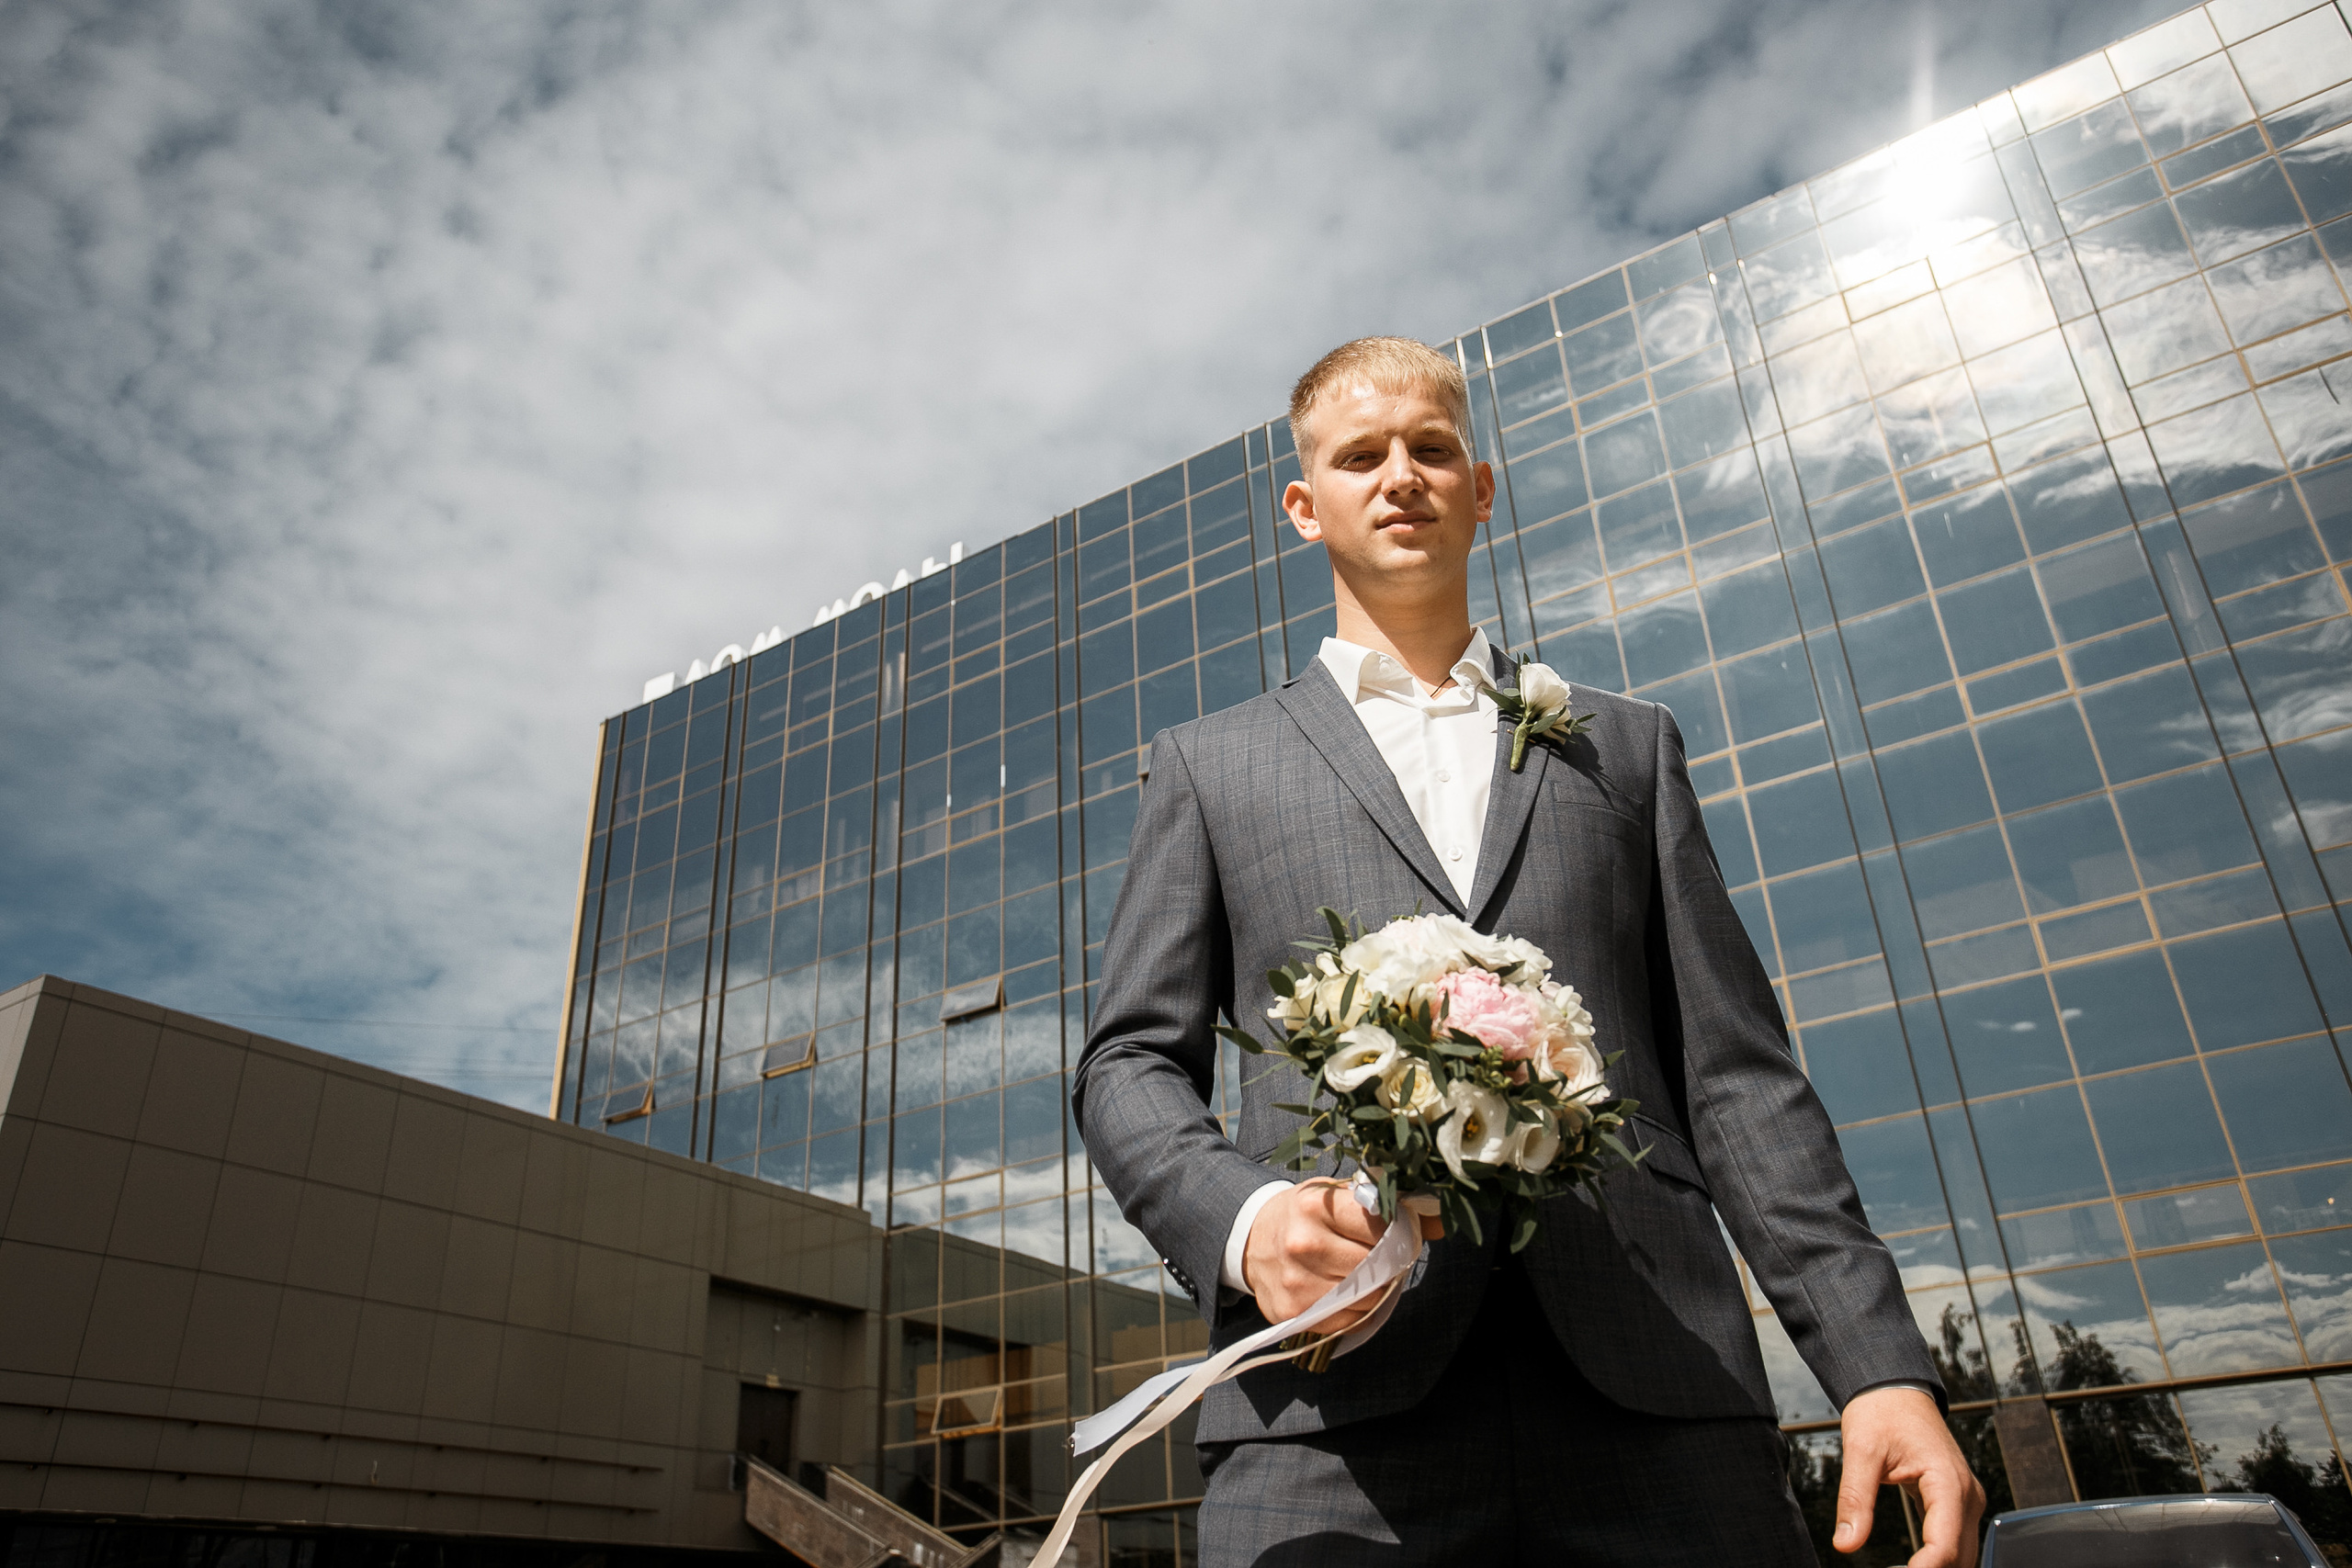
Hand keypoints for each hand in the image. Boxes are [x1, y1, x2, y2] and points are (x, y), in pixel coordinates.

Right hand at [1241, 1179, 1439, 1326]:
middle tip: (1383, 1256)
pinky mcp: (1292, 1313)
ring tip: (1363, 1274)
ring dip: (1375, 1290)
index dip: (1397, 1231)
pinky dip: (1356, 1311)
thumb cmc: (1303, 1215)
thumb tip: (1443, 1222)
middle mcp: (1302, 1244)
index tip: (1398, 1232)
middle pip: (1375, 1265)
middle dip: (1388, 1263)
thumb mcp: (1339, 1196)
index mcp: (1315, 1206)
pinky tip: (1346, 1293)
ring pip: (1365, 1298)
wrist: (1251, 1238)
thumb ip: (1389, 1206)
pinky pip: (1346, 1322)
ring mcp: (1296, 1283)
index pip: (1378, 1225)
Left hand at [1834, 1386, 1985, 1567]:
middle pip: (1960, 1558)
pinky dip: (1937, 1558)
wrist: (1896, 1388)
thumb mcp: (1861, 1451)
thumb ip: (1855, 1499)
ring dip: (1936, 1567)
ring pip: (1962, 1554)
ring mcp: (1965, 1499)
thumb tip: (1845, 1543)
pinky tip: (1912, 1566)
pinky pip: (1955, 1540)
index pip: (1945, 1547)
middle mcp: (1966, 1494)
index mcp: (1949, 1482)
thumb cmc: (1882, 1411)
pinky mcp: (1956, 1501)